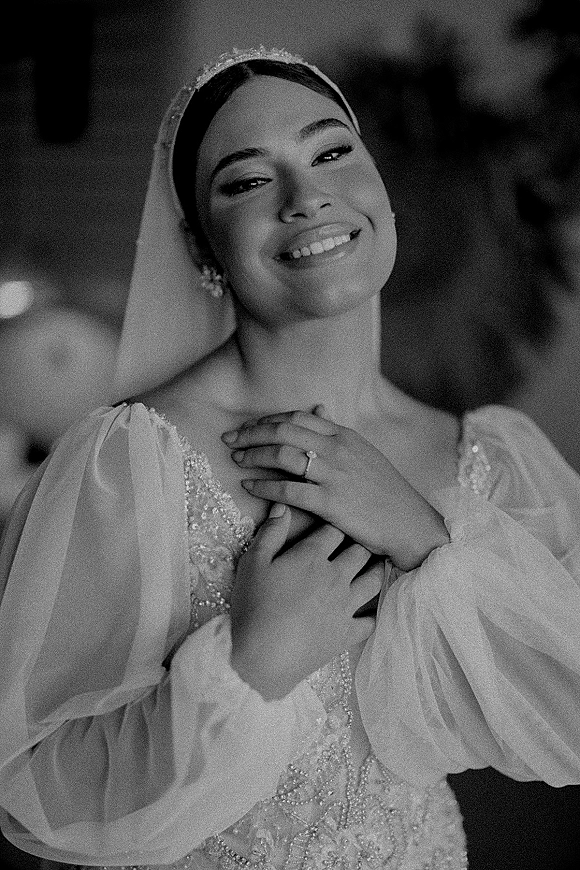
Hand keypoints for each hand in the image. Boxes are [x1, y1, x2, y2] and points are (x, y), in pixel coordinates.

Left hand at [223, 407, 448, 569]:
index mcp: (344, 436)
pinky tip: (248, 488)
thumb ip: (336, 432)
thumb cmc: (384, 490)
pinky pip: (288, 491)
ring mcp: (334, 475)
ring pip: (282, 456)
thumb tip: (318, 409)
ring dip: (254, 456)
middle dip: (251, 433)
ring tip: (237, 460)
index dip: (268, 420)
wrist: (408, 522)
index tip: (249, 427)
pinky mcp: (330, 503)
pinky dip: (264, 488)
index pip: (297, 417)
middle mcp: (338, 450)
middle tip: (230, 439)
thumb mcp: (363, 453)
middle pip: (284, 431)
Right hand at [230, 503, 381, 699]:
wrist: (263, 658)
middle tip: (363, 539)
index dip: (337, 523)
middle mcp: (336, 577)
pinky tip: (371, 608)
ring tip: (374, 565)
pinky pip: (371, 620)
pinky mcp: (348, 633)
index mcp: (312, 557)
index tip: (339, 522)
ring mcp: (346, 606)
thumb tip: (283, 505)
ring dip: (376, 570)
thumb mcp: (253, 563)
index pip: (334, 530)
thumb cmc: (253, 607)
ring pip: (374, 580)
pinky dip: (373, 612)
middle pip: (361, 551)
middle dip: (362, 542)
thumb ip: (271, 532)